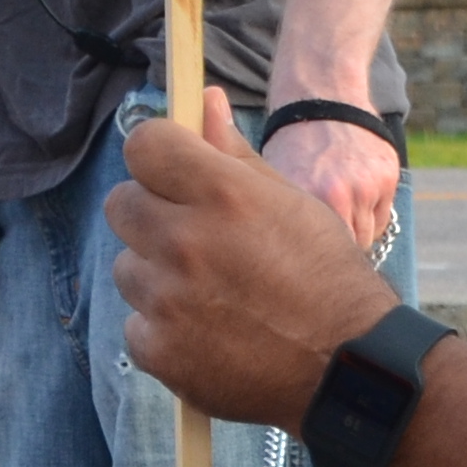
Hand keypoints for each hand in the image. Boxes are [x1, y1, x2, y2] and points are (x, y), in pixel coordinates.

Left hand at [107, 95, 398, 425]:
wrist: (345, 366)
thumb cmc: (326, 276)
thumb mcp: (291, 201)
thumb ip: (234, 152)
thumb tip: (203, 99)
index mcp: (221, 195)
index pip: (143, 145)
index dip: (157, 155)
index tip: (172, 171)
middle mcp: (185, 242)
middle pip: (121, 204)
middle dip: (151, 213)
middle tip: (194, 237)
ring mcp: (166, 299)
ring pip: (128, 267)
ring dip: (157, 274)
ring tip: (211, 292)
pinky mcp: (158, 349)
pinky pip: (136, 323)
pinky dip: (164, 328)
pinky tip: (209, 331)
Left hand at [260, 108, 401, 256]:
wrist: (322, 99)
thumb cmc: (289, 146)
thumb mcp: (271, 179)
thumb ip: (276, 216)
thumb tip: (277, 259)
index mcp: (303, 197)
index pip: (313, 256)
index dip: (310, 261)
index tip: (305, 261)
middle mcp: (338, 194)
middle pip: (346, 250)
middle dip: (335, 249)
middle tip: (321, 244)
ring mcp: (367, 186)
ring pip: (368, 236)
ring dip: (353, 234)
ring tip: (335, 220)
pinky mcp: (387, 177)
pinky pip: (381, 217)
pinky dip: (369, 216)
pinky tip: (352, 200)